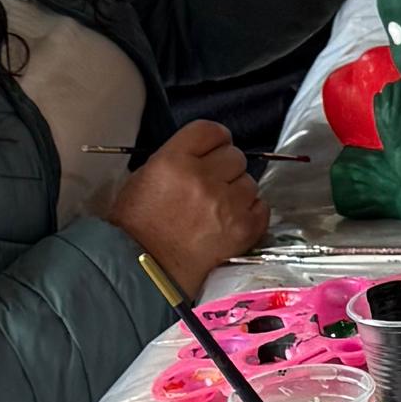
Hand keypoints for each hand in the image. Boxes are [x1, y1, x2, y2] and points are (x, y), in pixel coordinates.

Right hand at [109, 121, 267, 296]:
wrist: (144, 270)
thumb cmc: (138, 225)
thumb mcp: (146, 177)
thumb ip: (178, 158)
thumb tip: (206, 154)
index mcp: (173, 161)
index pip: (210, 131)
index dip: (215, 140)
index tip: (214, 150)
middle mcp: (203, 178)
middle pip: (234, 155)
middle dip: (225, 168)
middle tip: (212, 186)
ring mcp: (226, 204)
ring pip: (250, 182)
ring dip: (237, 192)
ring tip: (217, 209)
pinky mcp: (244, 228)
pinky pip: (262, 207)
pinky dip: (250, 213)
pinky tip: (230, 221)